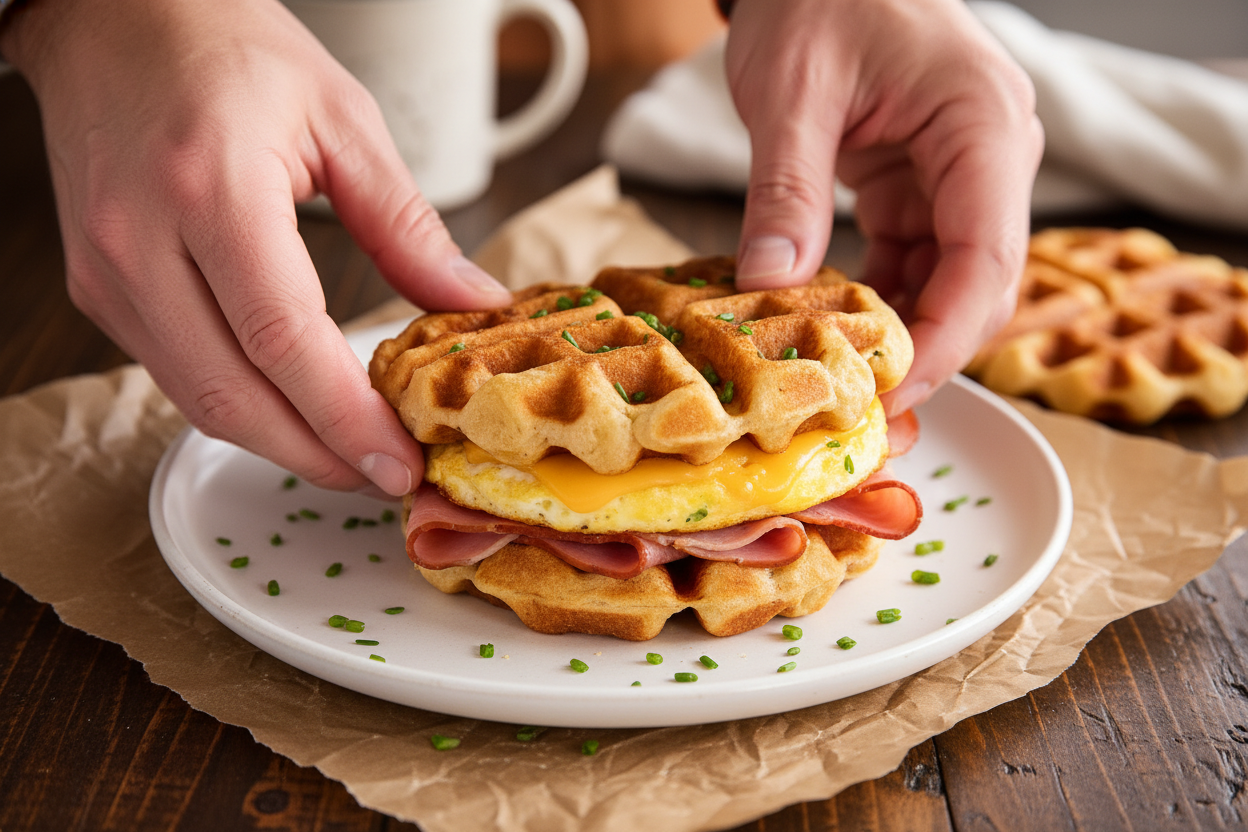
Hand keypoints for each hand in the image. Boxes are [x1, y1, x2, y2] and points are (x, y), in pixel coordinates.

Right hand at [1, 0, 511, 494]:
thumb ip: (408, 224)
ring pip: (199, 402)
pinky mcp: (98, 289)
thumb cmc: (223, 47)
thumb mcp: (341, 119)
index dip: (346, 420)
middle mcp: (141, 242)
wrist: (111, 18)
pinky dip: (241, 405)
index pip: (284, 340)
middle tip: (387, 477)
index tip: (401, 461)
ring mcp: (108, 272)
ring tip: (353, 453)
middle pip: (234, 397)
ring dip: (282, 442)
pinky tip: (294, 409)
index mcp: (212, 190)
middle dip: (319, 456)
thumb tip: (470, 302)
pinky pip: (175, 374)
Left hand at [723, 0, 1042, 414]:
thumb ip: (786, 191)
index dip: (946, 338)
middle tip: (863, 411)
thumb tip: (769, 289)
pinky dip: (876, 301)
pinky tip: (831, 334)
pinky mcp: (924, 186)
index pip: (988, 258)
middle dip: (927, 351)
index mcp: (984, 126)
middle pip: (981, 284)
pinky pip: (913, 261)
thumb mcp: (791, 92)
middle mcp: (990, 157)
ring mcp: (961, 175)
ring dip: (899, 335)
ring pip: (949, 283)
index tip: (894, 391)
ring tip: (841, 386)